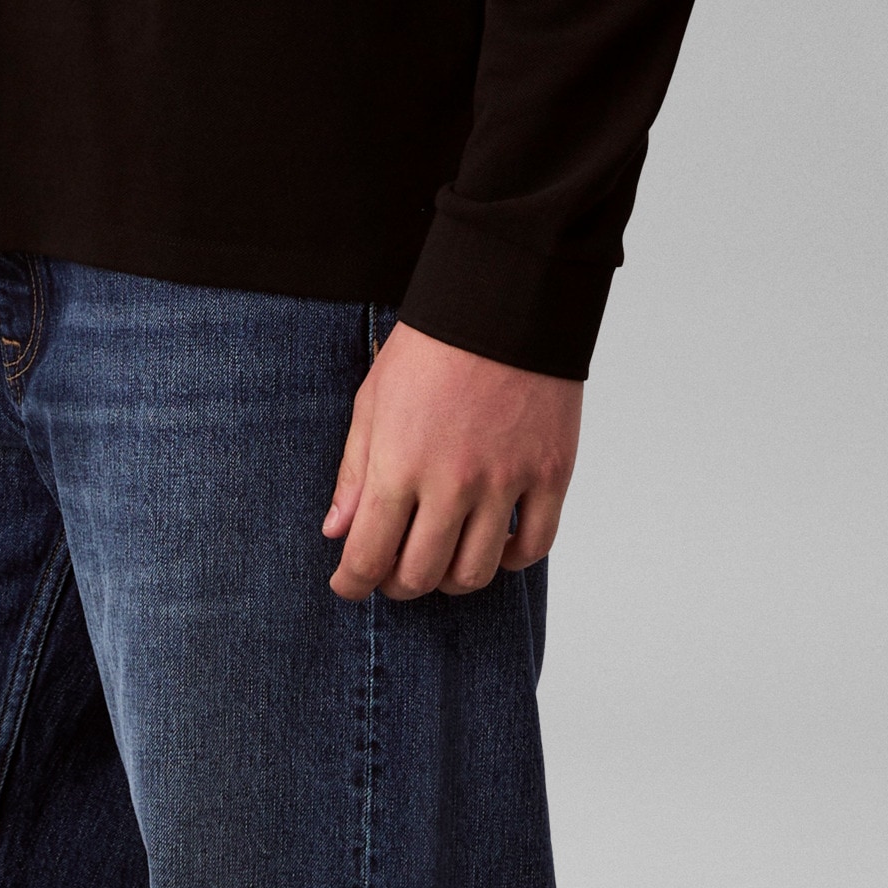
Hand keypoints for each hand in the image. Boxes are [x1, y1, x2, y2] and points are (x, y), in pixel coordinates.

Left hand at [321, 321, 581, 601]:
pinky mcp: (550, 474)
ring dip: (451, 580)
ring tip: (442, 560)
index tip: (346, 585)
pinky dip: (511, 559)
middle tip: (392, 573)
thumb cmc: (430, 347)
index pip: (368, 556)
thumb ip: (354, 472)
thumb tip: (337, 532)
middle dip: (397, 585)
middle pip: (421, 576)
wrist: (501, 303)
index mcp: (399, 465)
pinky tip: (495, 546)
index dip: (352, 583)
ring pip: (476, 573)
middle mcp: (453, 484)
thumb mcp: (373, 401)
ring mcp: (506, 482)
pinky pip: (533, 546)